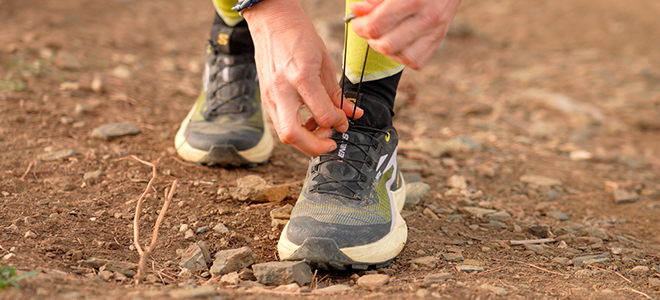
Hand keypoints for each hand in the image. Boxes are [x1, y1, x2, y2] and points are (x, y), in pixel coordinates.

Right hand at [243, 0, 362, 156]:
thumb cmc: (300, 36)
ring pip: (284, 134)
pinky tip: (309, 122)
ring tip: (322, 130)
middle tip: (331, 142)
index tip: (344, 120)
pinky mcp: (266, 99)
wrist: (272, 22)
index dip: (338, 122)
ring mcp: (270, 96)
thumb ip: (337, 93)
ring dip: (305, 140)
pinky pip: (281, 123)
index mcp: (301, 76)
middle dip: (315, 146)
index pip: (323, 114)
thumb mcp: (326, 62)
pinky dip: (297, 129)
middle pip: (293, 135)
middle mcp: (282, 90)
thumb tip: (352, 114)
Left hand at [350, 0, 461, 69]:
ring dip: (386, 49)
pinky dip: (401, 55)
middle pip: (387, 45)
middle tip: (369, 29)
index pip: (377, 25)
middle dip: (371, 39)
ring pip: (401, 57)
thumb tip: (356, 11)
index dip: (360, 26)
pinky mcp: (438, 39)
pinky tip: (398, 42)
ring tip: (384, 35)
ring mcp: (435, 31)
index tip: (358, 21)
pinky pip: (416, 61)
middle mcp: (427, 17)